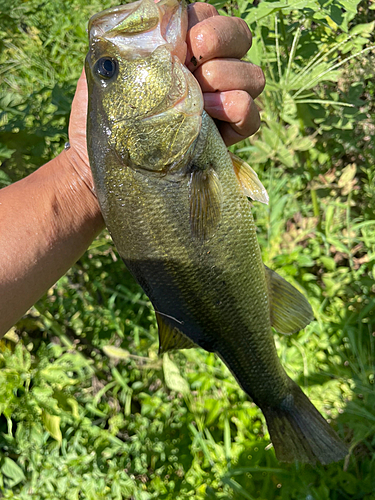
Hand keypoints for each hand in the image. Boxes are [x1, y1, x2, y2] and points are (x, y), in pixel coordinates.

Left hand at [67, 3, 264, 183]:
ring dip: (231, 77)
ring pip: (253, 76)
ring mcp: (220, 103)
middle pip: (241, 37)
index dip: (206, 21)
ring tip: (200, 97)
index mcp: (181, 50)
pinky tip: (212, 115)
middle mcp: (205, 72)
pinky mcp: (227, 135)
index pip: (210, 16)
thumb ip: (133, 33)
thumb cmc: (104, 116)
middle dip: (224, 40)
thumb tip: (160, 7)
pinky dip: (240, 110)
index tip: (185, 42)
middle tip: (197, 61)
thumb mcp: (108, 66)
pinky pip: (253, 117)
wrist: (108, 165)